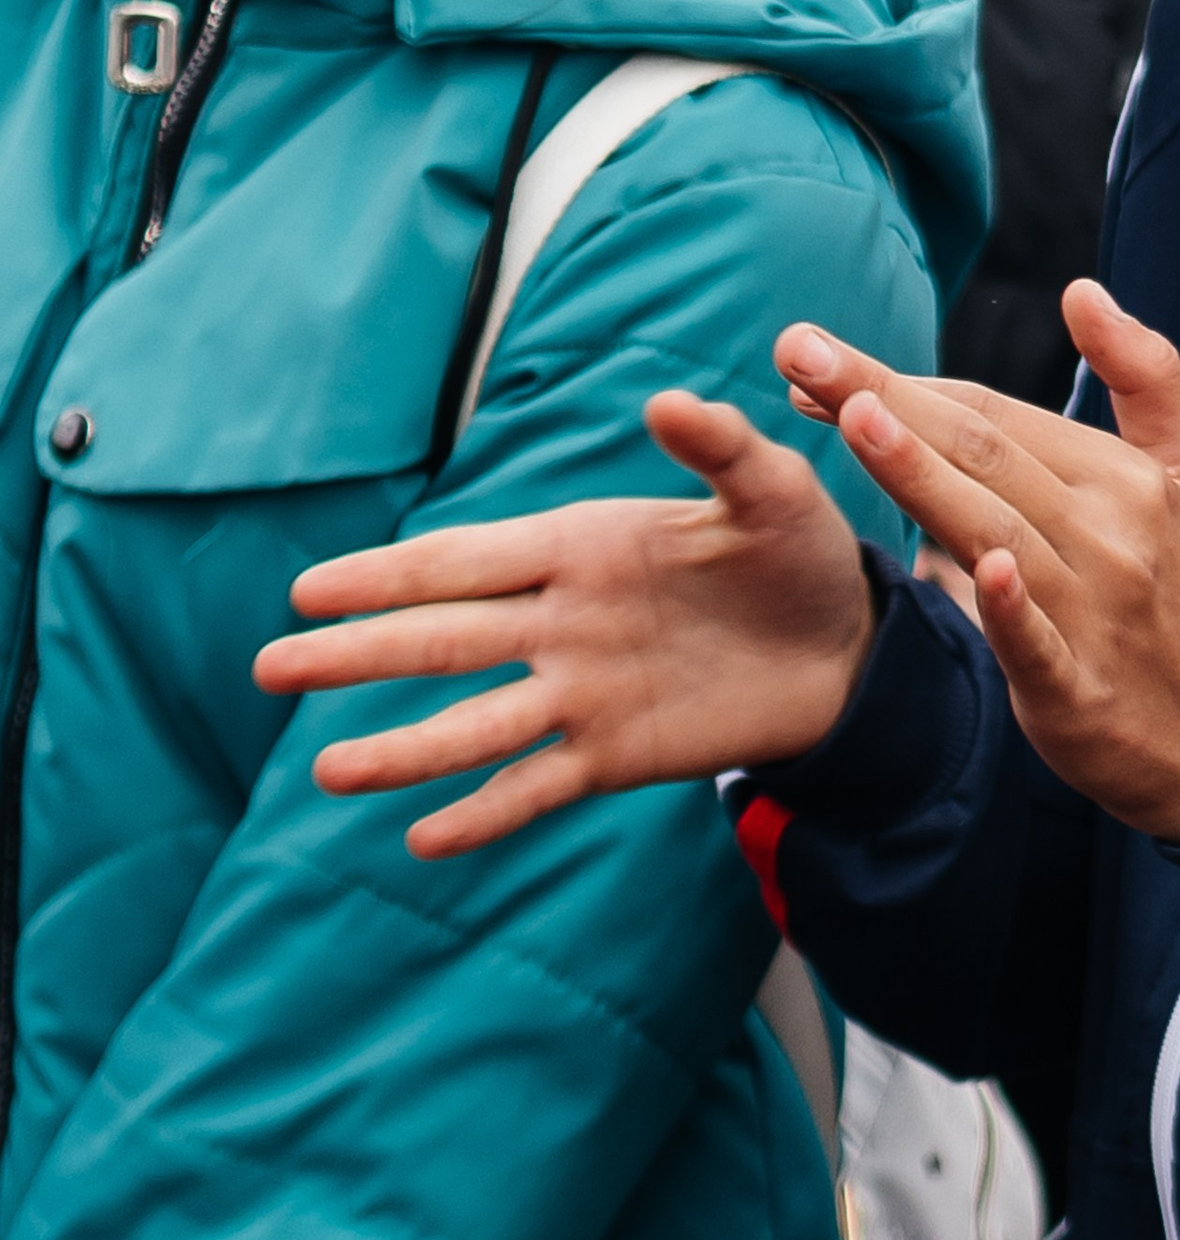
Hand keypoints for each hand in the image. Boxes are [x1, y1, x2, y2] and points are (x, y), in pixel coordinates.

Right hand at [257, 395, 875, 857]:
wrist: (848, 650)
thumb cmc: (799, 557)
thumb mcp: (772, 491)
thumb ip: (718, 448)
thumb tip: (664, 401)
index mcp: (580, 549)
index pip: (464, 561)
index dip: (388, 574)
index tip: (310, 588)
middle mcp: (562, 623)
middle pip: (442, 640)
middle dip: (358, 652)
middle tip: (272, 667)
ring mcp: (582, 693)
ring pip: (474, 723)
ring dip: (403, 749)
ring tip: (328, 771)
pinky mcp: (616, 755)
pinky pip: (537, 786)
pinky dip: (485, 812)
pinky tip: (424, 838)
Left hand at [776, 281, 1179, 844]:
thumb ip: (1146, 374)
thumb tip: (1082, 290)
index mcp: (1123, 476)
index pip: (994, 413)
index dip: (906, 383)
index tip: (818, 361)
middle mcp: (1109, 531)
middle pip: (980, 453)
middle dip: (881, 399)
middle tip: (798, 354)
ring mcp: (1094, 610)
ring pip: (991, 527)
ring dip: (920, 473)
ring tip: (850, 417)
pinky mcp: (1078, 688)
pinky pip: (1034, 640)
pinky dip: (1007, 605)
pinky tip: (976, 568)